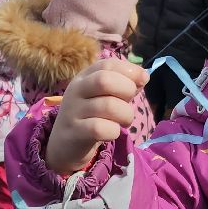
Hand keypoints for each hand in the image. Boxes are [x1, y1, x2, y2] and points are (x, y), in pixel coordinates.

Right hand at [46, 58, 148, 174]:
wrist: (64, 144)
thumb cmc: (90, 116)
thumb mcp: (103, 96)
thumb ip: (122, 85)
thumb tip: (143, 76)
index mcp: (84, 77)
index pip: (107, 65)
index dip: (129, 70)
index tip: (143, 80)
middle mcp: (76, 90)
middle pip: (104, 80)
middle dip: (126, 90)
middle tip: (129, 103)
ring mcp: (73, 111)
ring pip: (108, 106)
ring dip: (125, 114)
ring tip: (124, 121)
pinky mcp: (74, 132)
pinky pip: (100, 128)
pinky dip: (113, 131)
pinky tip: (112, 132)